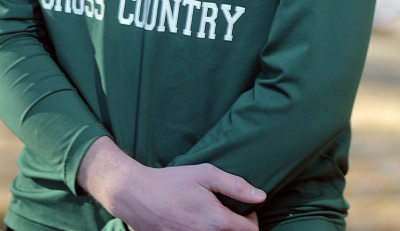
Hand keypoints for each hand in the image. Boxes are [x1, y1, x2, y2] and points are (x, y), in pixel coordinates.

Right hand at [77, 137, 264, 230]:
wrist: (138, 195)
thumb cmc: (172, 182)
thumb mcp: (205, 174)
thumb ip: (235, 185)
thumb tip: (261, 196)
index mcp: (218, 222)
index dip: (252, 218)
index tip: (244, 208)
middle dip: (237, 227)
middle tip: (229, 212)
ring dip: (221, 230)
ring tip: (211, 216)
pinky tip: (196, 221)